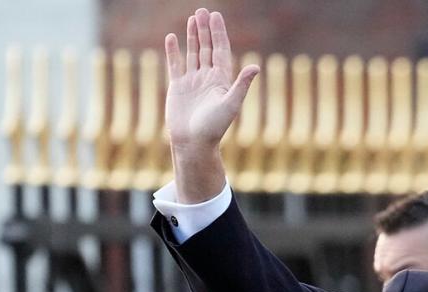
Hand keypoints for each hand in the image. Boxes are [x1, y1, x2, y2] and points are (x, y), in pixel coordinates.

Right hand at [163, 8, 257, 200]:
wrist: (193, 143)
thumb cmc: (214, 127)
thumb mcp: (231, 104)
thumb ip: (241, 84)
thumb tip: (255, 66)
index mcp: (221, 80)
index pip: (220, 50)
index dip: (218, 33)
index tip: (216, 16)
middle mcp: (207, 78)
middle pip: (207, 48)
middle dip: (206, 30)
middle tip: (203, 11)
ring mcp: (192, 81)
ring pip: (193, 53)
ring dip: (193, 36)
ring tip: (193, 18)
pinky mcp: (177, 87)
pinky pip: (175, 64)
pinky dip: (173, 51)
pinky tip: (172, 37)